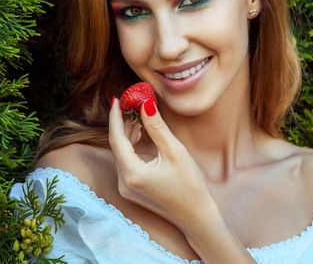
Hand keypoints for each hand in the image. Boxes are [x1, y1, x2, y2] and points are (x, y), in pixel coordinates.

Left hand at [108, 97, 214, 229]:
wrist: (196, 215)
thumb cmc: (189, 184)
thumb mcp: (174, 151)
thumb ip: (157, 127)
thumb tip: (145, 104)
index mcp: (132, 173)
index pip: (116, 139)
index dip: (116, 117)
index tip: (118, 98)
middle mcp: (124, 182)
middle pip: (117, 146)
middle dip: (122, 123)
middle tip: (130, 102)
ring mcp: (127, 188)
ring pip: (122, 154)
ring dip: (128, 134)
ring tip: (137, 114)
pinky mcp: (133, 189)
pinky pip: (127, 162)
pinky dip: (132, 147)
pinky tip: (140, 133)